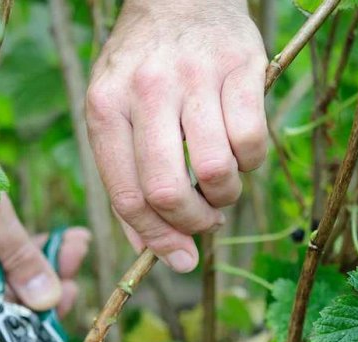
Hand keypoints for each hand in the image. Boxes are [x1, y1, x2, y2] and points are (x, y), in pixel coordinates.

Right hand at [0, 118, 89, 314]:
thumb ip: (20, 260)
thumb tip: (48, 301)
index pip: (7, 314)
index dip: (46, 303)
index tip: (76, 285)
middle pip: (7, 297)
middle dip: (47, 275)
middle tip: (78, 248)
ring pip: (0, 279)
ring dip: (36, 260)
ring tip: (71, 238)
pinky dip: (14, 252)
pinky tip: (44, 236)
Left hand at [86, 0, 267, 272]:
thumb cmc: (144, 68)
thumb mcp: (115, 114)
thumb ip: (126, 180)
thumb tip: (153, 252)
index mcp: (105, 107)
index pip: (128, 195)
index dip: (157, 239)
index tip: (180, 258)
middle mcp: (146, 89)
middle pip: (169, 190)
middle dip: (192, 224)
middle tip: (205, 222)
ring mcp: (195, 75)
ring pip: (215, 171)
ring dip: (224, 196)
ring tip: (221, 186)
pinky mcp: (241, 66)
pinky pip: (252, 142)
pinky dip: (251, 164)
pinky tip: (240, 154)